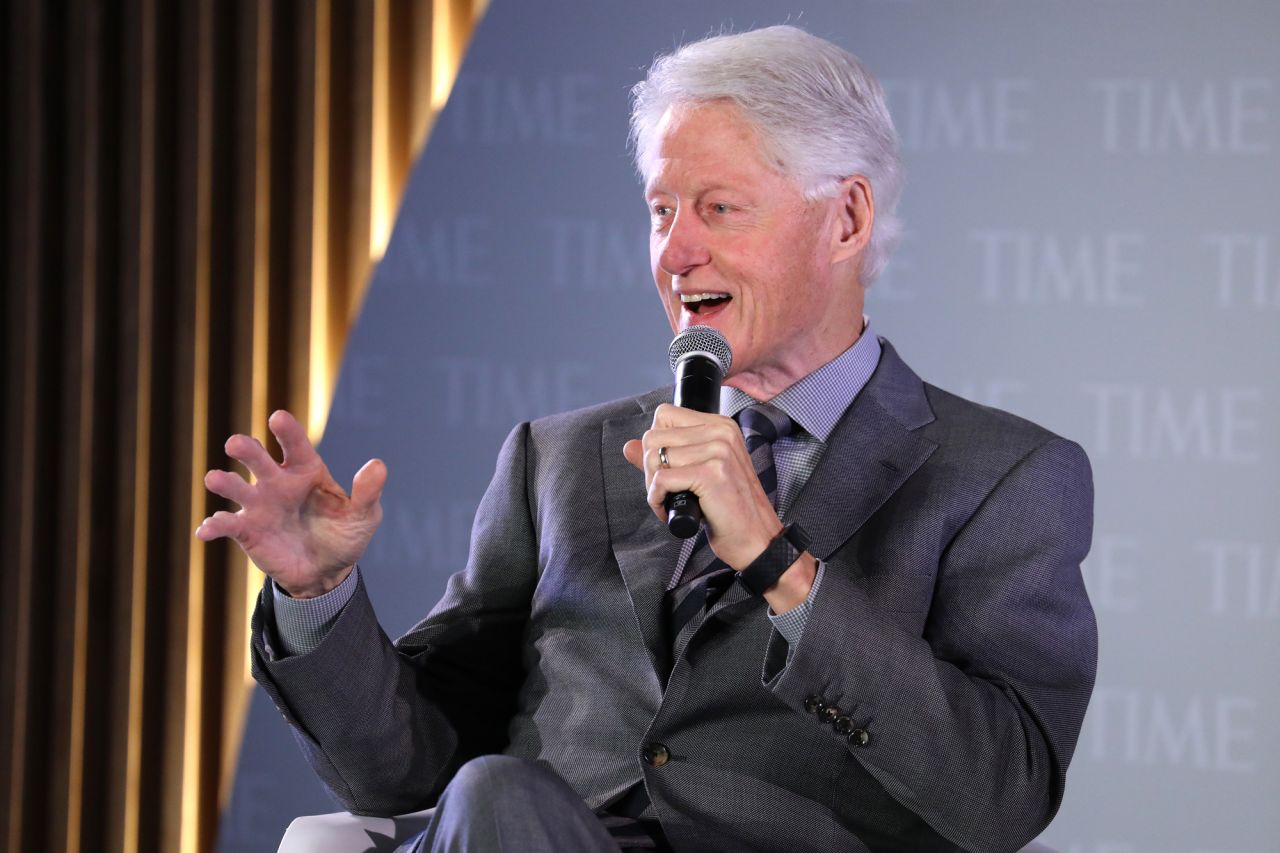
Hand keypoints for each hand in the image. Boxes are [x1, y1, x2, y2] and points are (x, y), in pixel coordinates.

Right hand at [195, 409, 386, 598]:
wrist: (327, 572)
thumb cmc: (344, 535)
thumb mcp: (363, 516)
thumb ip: (368, 492)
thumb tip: (377, 465)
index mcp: (306, 470)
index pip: (295, 445)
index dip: (287, 431)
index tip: (278, 418)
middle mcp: (278, 482)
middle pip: (258, 459)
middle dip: (246, 449)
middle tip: (236, 444)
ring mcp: (259, 505)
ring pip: (235, 487)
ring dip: (224, 482)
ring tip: (215, 479)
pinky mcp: (246, 530)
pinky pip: (226, 524)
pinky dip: (213, 525)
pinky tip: (206, 530)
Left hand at [622, 403, 782, 568]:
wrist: (756, 539)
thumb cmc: (729, 509)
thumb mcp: (696, 473)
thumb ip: (664, 456)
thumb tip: (629, 446)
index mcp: (720, 426)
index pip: (664, 415)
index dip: (655, 444)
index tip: (666, 468)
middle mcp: (721, 432)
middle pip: (653, 437)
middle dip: (650, 469)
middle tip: (666, 491)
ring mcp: (718, 451)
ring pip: (653, 458)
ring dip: (653, 487)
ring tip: (671, 501)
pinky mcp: (712, 474)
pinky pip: (661, 480)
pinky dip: (657, 499)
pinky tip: (671, 510)